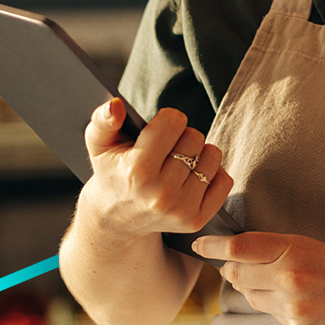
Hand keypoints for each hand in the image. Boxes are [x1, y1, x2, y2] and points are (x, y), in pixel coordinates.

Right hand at [79, 100, 233, 238]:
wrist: (116, 218)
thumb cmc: (113, 172)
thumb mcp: (100, 144)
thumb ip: (103, 120)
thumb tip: (115, 105)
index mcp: (138, 170)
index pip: (174, 121)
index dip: (166, 120)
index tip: (158, 130)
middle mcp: (161, 193)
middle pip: (194, 137)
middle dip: (182, 137)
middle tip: (165, 150)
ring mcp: (180, 209)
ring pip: (212, 156)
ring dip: (199, 154)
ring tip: (178, 163)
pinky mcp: (196, 220)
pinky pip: (225, 181)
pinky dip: (213, 174)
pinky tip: (192, 178)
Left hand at [194, 231, 324, 324]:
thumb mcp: (318, 248)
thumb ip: (281, 253)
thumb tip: (246, 259)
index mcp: (294, 250)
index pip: (239, 248)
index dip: (214, 245)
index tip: (200, 243)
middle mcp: (289, 279)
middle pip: (237, 273)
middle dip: (231, 268)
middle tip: (231, 262)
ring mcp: (293, 307)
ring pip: (252, 296)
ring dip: (253, 287)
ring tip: (274, 280)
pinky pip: (272, 314)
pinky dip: (274, 304)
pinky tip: (296, 298)